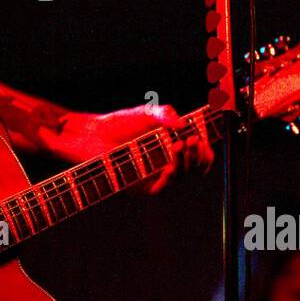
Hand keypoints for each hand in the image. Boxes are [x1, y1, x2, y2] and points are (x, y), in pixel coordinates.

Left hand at [61, 104, 212, 192]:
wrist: (93, 135)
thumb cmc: (117, 123)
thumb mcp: (145, 113)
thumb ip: (165, 114)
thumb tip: (184, 124)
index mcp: (171, 145)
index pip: (198, 152)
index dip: (206, 148)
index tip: (204, 137)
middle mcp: (167, 161)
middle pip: (196, 166)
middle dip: (200, 154)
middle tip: (193, 141)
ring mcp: (155, 174)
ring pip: (182, 175)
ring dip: (186, 160)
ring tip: (180, 144)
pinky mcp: (142, 185)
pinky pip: (164, 186)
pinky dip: (171, 175)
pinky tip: (169, 162)